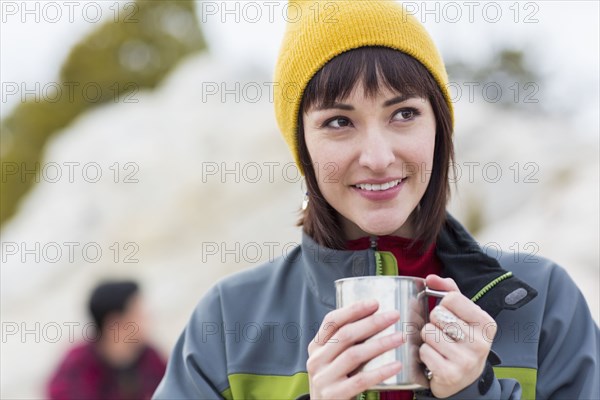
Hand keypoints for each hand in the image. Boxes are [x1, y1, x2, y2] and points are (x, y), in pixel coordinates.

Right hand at [307, 300, 403, 398]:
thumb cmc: (336, 382)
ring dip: (380, 343)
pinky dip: (380, 371)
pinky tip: (396, 365)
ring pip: (354, 355)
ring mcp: (323, 378)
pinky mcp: (334, 395)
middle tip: (393, 316)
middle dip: (372, 322)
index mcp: (316, 347)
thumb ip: (345, 343)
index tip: (375, 303)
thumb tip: (377, 318)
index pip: (331, 321)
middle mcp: (316, 360)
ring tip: (400, 337)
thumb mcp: (333, 360)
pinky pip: (361, 380)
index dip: (353, 309)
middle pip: (345, 335)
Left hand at [420, 275, 496, 397]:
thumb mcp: (462, 315)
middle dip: (434, 323)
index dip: (443, 305)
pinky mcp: (450, 374)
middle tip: (444, 335)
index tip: (451, 317)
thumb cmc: (461, 341)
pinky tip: (436, 359)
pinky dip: (424, 354)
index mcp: (486, 323)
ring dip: (428, 339)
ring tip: (439, 347)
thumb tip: (430, 278)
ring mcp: (466, 360)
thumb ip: (448, 291)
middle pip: (437, 314)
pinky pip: (423, 351)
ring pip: (428, 332)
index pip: (451, 298)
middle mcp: (480, 343)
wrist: (463, 380)